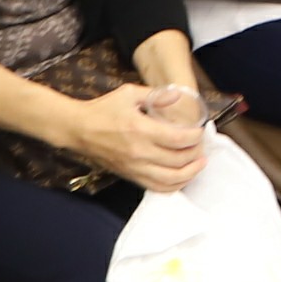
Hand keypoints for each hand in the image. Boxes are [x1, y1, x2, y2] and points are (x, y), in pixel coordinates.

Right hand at [71, 83, 210, 193]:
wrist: (78, 129)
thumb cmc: (103, 109)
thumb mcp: (129, 93)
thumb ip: (155, 95)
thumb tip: (178, 96)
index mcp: (141, 129)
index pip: (178, 139)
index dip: (196, 136)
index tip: (200, 131)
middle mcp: (140, 152)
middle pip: (179, 160)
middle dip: (196, 153)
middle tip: (201, 145)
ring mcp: (135, 168)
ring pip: (171, 180)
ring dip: (190, 173)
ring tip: (199, 163)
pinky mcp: (130, 176)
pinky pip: (157, 188)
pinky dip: (174, 186)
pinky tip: (182, 177)